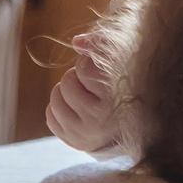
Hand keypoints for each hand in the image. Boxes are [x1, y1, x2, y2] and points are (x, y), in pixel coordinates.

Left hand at [45, 31, 123, 153]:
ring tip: (82, 92)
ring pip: (56, 98)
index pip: (85, 67)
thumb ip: (101, 46)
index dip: (88, 62)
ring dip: (66, 90)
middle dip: (76, 76)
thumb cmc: (125, 86)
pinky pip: (50, 115)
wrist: (131, 123)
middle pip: (67, 82)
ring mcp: (84, 133)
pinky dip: (58, 107)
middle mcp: (100, 119)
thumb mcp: (120, 63)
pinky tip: (75, 106)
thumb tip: (76, 41)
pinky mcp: (73, 141)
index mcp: (116, 97)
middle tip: (90, 82)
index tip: (99, 67)